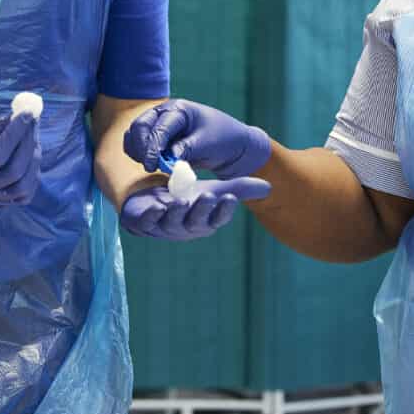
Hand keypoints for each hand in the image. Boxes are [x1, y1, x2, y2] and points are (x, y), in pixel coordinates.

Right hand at [0, 112, 40, 206]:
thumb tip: (20, 117)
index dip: (16, 134)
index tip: (27, 113)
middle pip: (13, 173)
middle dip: (28, 145)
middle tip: (32, 123)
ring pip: (21, 189)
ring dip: (32, 163)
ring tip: (31, 140)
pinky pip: (18, 196)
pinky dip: (29, 178)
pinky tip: (29, 159)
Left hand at [120, 178, 270, 240]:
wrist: (153, 201)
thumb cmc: (189, 196)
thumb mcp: (216, 190)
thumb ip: (239, 189)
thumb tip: (269, 187)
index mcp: (206, 221)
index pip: (218, 218)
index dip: (223, 210)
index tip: (229, 198)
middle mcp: (187, 227)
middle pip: (196, 222)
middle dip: (202, 210)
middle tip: (208, 196)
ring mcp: (165, 226)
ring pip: (173, 222)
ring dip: (178, 213)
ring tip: (182, 201)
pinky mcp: (145, 223)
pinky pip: (147, 223)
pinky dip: (151, 216)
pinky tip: (155, 207)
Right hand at [124, 100, 270, 179]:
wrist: (232, 146)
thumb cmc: (223, 140)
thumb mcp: (207, 144)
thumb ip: (186, 149)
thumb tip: (167, 159)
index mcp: (179, 110)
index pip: (158, 127)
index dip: (152, 147)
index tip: (153, 165)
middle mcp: (165, 113)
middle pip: (140, 126)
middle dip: (141, 148)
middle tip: (150, 167)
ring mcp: (159, 125)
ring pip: (135, 135)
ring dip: (138, 151)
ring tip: (152, 165)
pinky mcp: (157, 139)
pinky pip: (138, 144)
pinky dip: (139, 154)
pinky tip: (150, 164)